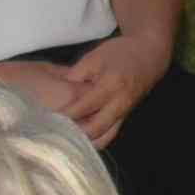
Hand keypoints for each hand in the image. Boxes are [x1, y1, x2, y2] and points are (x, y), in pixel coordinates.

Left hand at [47, 18, 170, 141]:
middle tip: (53, 134)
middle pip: (94, 129)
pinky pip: (109, 135)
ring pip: (104, 137)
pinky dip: (95, 140)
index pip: (83, 107)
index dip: (64, 116)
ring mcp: (124, 113)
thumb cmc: (120, 53)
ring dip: (85, 141)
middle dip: (73, 134)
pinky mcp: (125, 118)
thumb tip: (58, 94)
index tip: (45, 120)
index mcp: (110, 85)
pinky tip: (80, 139)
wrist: (149, 55)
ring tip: (65, 140)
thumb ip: (75, 76)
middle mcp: (119, 104)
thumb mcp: (94, 57)